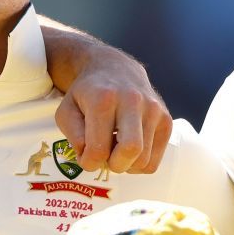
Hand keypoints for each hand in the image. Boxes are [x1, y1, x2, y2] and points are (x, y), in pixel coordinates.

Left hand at [54, 48, 172, 174]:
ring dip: (126, 165)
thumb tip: (91, 159)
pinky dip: (139, 164)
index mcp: (104, 99)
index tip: (85, 158)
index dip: (89, 162)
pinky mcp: (166, 120)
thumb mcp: (67, 110)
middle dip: (114, 165)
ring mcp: (154, 110)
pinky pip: (154, 161)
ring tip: (115, 150)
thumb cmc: (87, 94)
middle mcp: (133, 101)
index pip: (98, 148)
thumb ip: (73, 136)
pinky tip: (128, 149)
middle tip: (104, 158)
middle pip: (131, 151)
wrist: (115, 69)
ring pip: (144, 160)